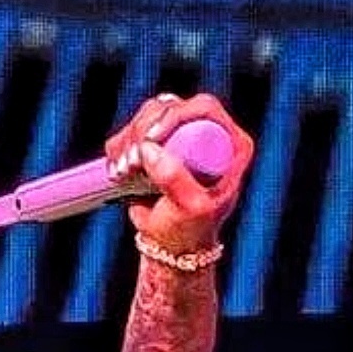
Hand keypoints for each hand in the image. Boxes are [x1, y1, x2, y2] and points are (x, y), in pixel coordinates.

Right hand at [104, 90, 254, 254]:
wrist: (170, 245)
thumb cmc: (189, 231)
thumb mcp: (190, 210)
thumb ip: (174, 180)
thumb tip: (149, 150)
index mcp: (232, 147)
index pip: (204, 109)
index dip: (173, 117)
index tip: (151, 141)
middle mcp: (210, 134)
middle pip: (170, 106)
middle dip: (143, 131)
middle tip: (132, 164)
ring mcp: (183, 135)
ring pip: (148, 114)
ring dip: (129, 140)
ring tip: (125, 173)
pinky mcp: (159, 141)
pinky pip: (133, 127)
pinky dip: (120, 144)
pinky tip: (120, 167)